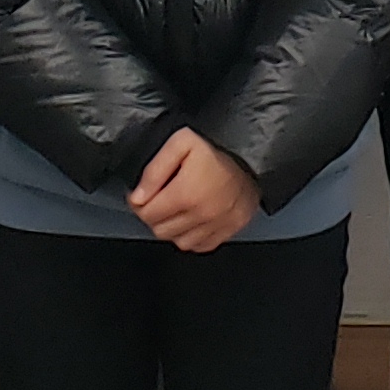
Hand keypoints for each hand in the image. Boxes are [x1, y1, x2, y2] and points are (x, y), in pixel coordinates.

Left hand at [127, 128, 262, 252]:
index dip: (140, 203)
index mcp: (186, 193)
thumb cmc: (216, 149)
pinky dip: (191, 236)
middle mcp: (201, 215)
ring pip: (178, 241)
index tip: (144, 193)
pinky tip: (192, 218)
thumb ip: (154, 169)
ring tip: (176, 208)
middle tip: (159, 199)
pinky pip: (199, 246)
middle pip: (160, 230)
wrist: (252, 158)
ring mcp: (215, 227)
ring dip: (172, 227)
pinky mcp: (227, 232)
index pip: (147, 213)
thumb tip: (138, 197)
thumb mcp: (180, 143)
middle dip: (154, 215)